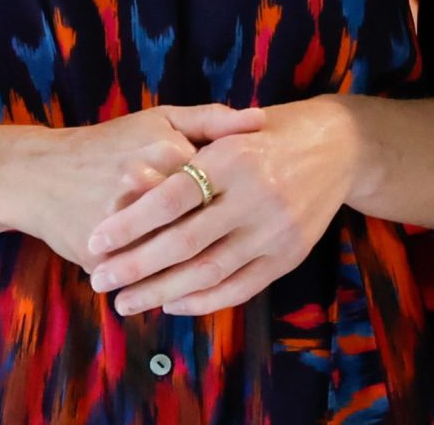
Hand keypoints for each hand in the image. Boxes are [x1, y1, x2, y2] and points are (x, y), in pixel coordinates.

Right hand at [3, 103, 263, 273]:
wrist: (40, 174)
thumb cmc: (110, 144)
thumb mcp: (160, 119)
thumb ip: (212, 120)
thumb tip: (262, 121)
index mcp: (166, 152)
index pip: (224, 185)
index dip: (241, 201)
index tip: (253, 207)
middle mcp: (146, 185)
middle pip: (205, 224)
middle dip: (225, 238)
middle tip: (241, 243)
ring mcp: (124, 224)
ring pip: (179, 258)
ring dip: (201, 269)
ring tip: (219, 269)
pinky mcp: (105, 256)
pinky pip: (146, 279)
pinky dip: (166, 285)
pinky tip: (185, 289)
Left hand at [86, 97, 356, 315]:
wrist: (337, 146)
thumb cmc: (267, 133)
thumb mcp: (226, 129)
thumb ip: (182, 152)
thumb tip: (129, 179)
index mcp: (232, 158)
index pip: (170, 198)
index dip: (129, 223)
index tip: (96, 241)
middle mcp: (255, 196)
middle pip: (184, 242)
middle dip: (136, 266)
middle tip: (99, 281)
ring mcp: (275, 231)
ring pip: (209, 272)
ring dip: (161, 293)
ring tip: (125, 302)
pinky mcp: (289, 256)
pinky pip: (239, 287)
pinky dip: (202, 301)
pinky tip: (171, 304)